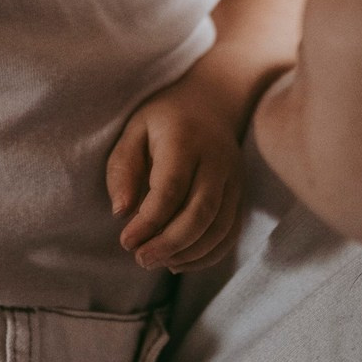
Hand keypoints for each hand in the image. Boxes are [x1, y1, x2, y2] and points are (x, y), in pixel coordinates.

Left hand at [105, 76, 243, 272]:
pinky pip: (230, 232)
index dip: (149, 221)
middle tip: (141, 259)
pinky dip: (207, 254)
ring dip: (188, 253)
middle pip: (200, 212)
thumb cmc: (164, 119)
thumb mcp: (135, 130)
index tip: (126, 241)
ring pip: (219, 228)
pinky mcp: (240, 194)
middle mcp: (216, 160)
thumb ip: (123, 167)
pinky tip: (180, 260)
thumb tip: (121, 213)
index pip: (171, 188)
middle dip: (169, 244)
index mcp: (185, 140)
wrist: (212, 100)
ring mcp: (234, 178)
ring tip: (157, 261)